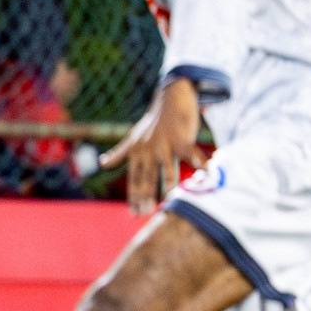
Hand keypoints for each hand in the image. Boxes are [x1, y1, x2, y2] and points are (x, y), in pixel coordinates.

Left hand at [100, 77, 204, 214]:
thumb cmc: (152, 122)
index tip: (133, 212)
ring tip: (170, 199)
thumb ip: (119, 153)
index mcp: (137, 152)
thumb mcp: (132, 137)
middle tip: (144, 213)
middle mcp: (148, 150)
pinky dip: (201, 164)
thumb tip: (102, 164)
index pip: (134, 178)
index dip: (133, 195)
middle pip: (147, 178)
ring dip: (169, 185)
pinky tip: (208, 173)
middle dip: (145, 196)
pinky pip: (191, 155)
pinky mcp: (181, 139)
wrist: (169, 98)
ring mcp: (165, 145)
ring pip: (167, 170)